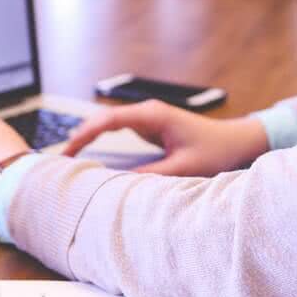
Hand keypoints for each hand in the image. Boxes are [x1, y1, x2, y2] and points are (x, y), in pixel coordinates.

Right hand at [64, 100, 268, 176]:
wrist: (236, 141)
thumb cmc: (216, 151)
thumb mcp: (183, 168)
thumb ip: (151, 175)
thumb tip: (118, 184)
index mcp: (153, 116)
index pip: (109, 120)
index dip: (85, 134)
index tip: (68, 150)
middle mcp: (147, 112)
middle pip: (103, 119)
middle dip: (80, 135)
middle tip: (59, 158)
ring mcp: (147, 118)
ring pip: (108, 124)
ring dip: (88, 137)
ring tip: (67, 157)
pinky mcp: (149, 126)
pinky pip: (118, 130)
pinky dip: (100, 140)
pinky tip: (88, 152)